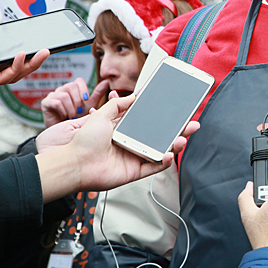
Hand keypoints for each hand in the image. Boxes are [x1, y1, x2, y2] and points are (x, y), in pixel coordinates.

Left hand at [0, 11, 48, 87]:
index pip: (7, 60)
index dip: (24, 55)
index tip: (37, 46)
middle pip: (15, 70)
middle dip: (34, 62)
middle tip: (47, 51)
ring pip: (13, 76)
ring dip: (31, 66)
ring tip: (42, 53)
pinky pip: (3, 78)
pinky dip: (16, 67)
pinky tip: (21, 55)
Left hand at [36, 94, 198, 201]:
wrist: (74, 163)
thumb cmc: (84, 141)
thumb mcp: (101, 115)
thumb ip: (118, 105)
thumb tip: (134, 96)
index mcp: (125, 130)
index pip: (151, 122)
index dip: (166, 117)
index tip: (179, 110)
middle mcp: (132, 143)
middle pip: (161, 136)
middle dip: (179, 130)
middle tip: (192, 123)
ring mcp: (134, 158)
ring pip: (161, 151)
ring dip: (175, 144)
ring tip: (184, 137)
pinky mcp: (134, 172)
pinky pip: (153, 167)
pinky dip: (164, 162)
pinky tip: (170, 154)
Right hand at [41, 78, 109, 126]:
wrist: (65, 133)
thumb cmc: (78, 119)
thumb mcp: (90, 106)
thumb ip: (97, 94)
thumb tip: (107, 81)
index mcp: (73, 89)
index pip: (79, 81)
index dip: (84, 90)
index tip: (86, 100)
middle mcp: (62, 90)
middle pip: (71, 86)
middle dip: (78, 100)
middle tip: (79, 111)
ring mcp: (53, 95)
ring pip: (64, 95)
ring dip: (71, 108)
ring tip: (72, 116)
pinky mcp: (46, 103)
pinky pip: (56, 102)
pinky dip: (63, 111)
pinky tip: (64, 117)